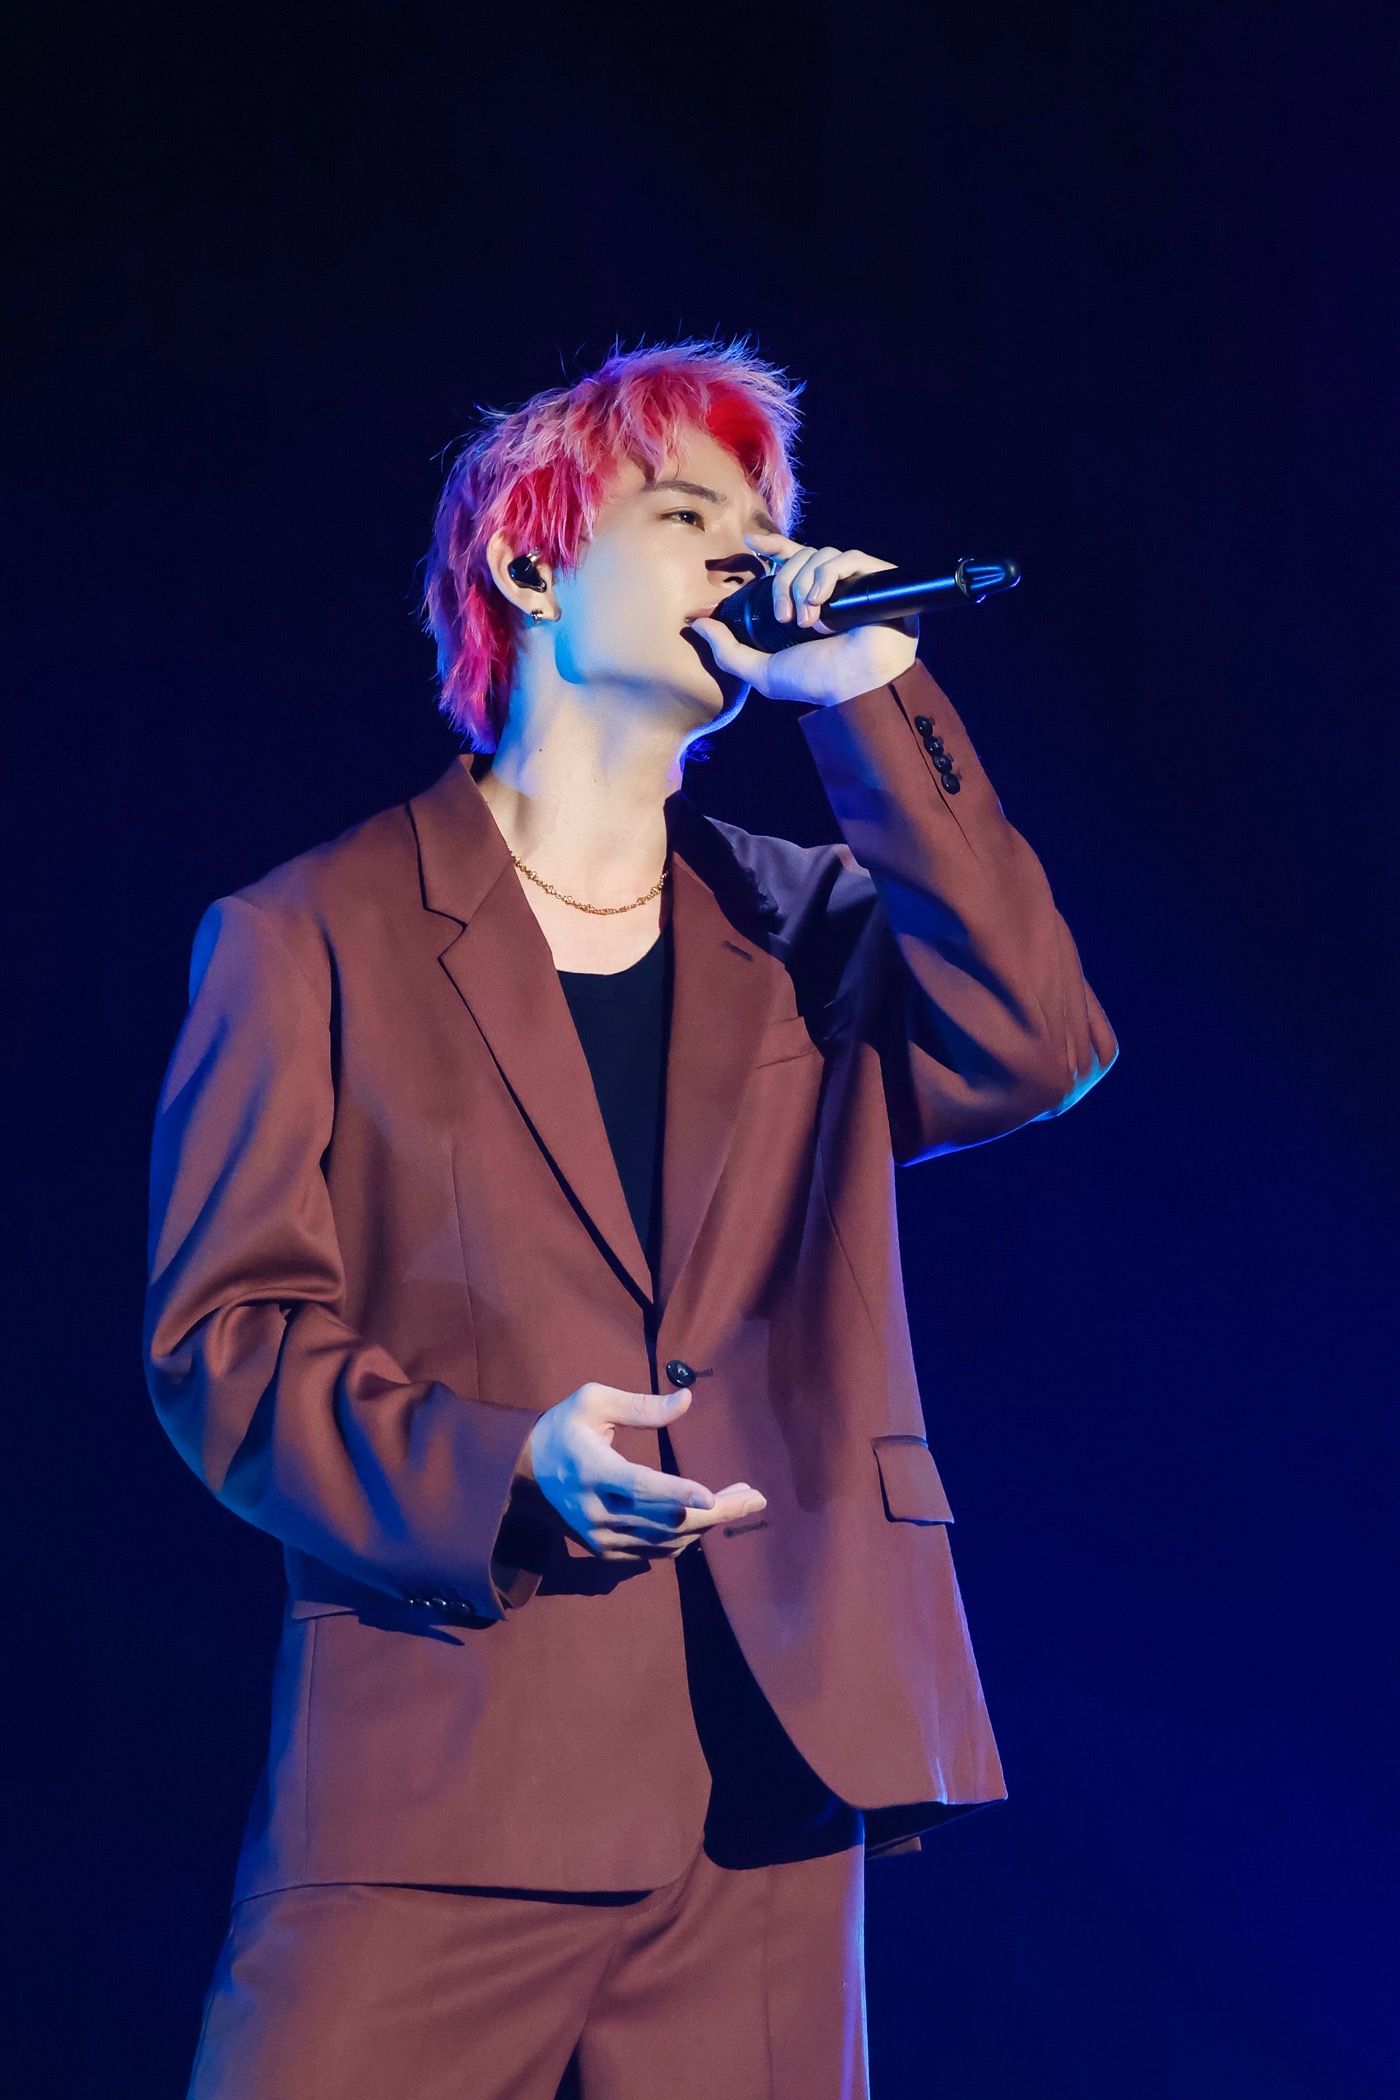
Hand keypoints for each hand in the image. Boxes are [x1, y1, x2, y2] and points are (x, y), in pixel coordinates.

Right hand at [527, 1382, 765, 1561]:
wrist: (527, 1473)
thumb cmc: (565, 1427)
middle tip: (755, 1497)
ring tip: (742, 1500)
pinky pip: (657, 1550)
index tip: (710, 1496)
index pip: (637, 1486)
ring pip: (666, 1539)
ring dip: (708, 1523)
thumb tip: (688, 1400)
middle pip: (664, 1519)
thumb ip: (641, 1405)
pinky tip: (708, 1514)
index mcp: (591, 1469)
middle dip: (716, 1511)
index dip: (675, 1491)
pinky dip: (687, 1536)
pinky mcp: (606, 1550)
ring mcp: (601, 1536)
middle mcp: (596, 1510)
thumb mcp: (594, 1401)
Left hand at [688, 531, 918, 707]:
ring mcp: (856, 582)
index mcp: (809, 601)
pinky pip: (846, 558)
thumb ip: (727, 650)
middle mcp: (832, 588)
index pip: (790, 559)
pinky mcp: (877, 578)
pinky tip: (822, 603)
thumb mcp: (761, 670)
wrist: (857, 687)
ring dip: (805, 586)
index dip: (772, 544)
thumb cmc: (817, 682)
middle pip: (799, 556)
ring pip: (820, 554)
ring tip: (808, 621)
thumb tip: (696, 624)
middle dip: (784, 583)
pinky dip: (827, 576)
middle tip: (785, 618)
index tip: (749, 541)